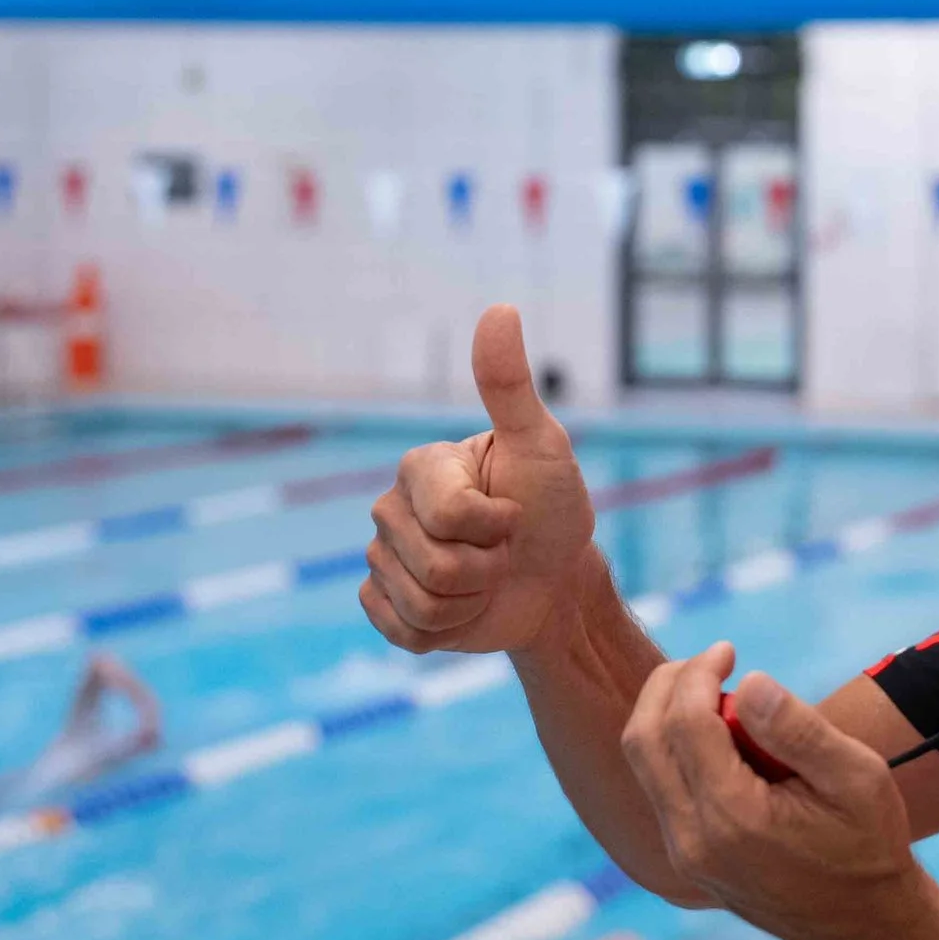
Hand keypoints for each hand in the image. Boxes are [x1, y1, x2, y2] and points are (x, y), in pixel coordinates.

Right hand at [360, 305, 598, 654]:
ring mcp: (383, 558)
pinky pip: (399, 630)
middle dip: (487, 570)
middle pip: (436, 566)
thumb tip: (499, 308)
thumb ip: (510, 385)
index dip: (498, 527)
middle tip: (504, 551)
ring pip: (420, 604)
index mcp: (421, 467)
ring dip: (471, 603)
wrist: (556, 580)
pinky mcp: (385, 605)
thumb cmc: (553, 507)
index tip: (516, 515)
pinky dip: (443, 631)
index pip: (452, 516)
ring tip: (487, 580)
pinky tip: (462, 609)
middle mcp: (390, 507)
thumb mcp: (541, 444)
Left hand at [623, 643, 938, 939]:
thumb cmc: (869, 845)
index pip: (685, 722)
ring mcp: (685, 853)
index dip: (699, 672)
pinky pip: (659, 787)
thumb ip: (799, 729)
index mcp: (733, 816)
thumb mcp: (857, 777)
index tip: (729, 650)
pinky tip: (718, 734)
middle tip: (709, 661)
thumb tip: (747, 682)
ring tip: (715, 691)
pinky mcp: (687, 858)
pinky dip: (674, 747)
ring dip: (666, 715)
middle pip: (643, 739)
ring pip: (643, 764)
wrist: (863, 924)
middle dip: (668, 685)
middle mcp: (694, 838)